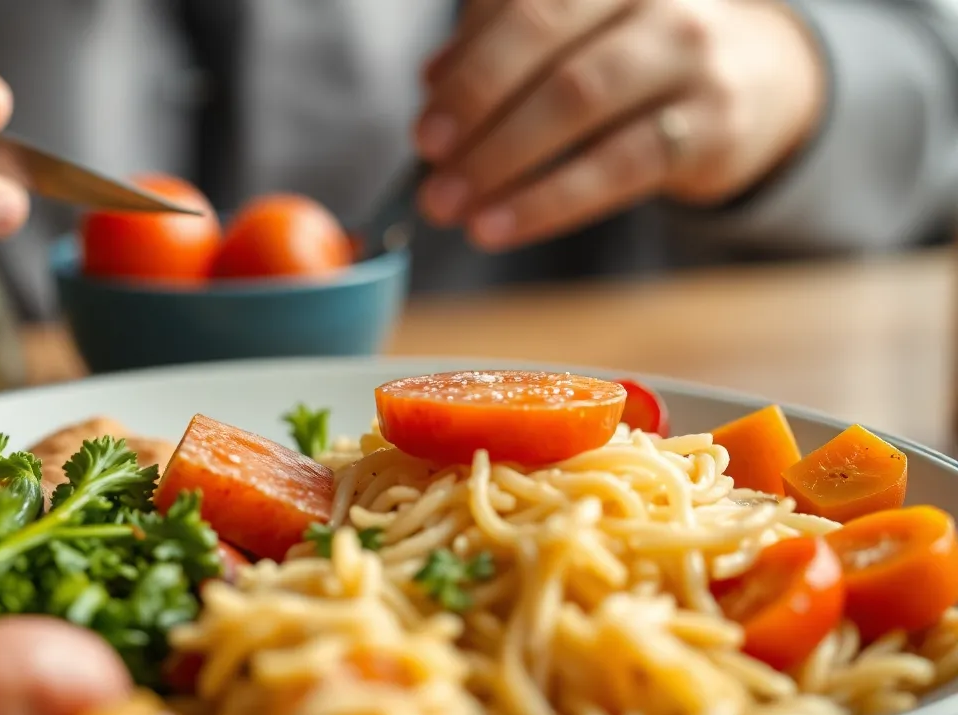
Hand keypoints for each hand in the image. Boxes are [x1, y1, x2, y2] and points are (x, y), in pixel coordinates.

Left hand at [414, 0, 825, 250]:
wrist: (755, 76)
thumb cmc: (630, 50)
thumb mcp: (569, 30)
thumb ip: (497, 41)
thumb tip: (431, 82)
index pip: (519, 1)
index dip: (465, 69)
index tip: (424, 133)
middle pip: (544, 37)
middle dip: (474, 107)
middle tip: (430, 169)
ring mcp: (689, 52)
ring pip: (578, 100)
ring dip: (501, 161)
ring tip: (451, 207)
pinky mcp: (713, 121)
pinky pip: (619, 164)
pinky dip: (548, 201)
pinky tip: (499, 227)